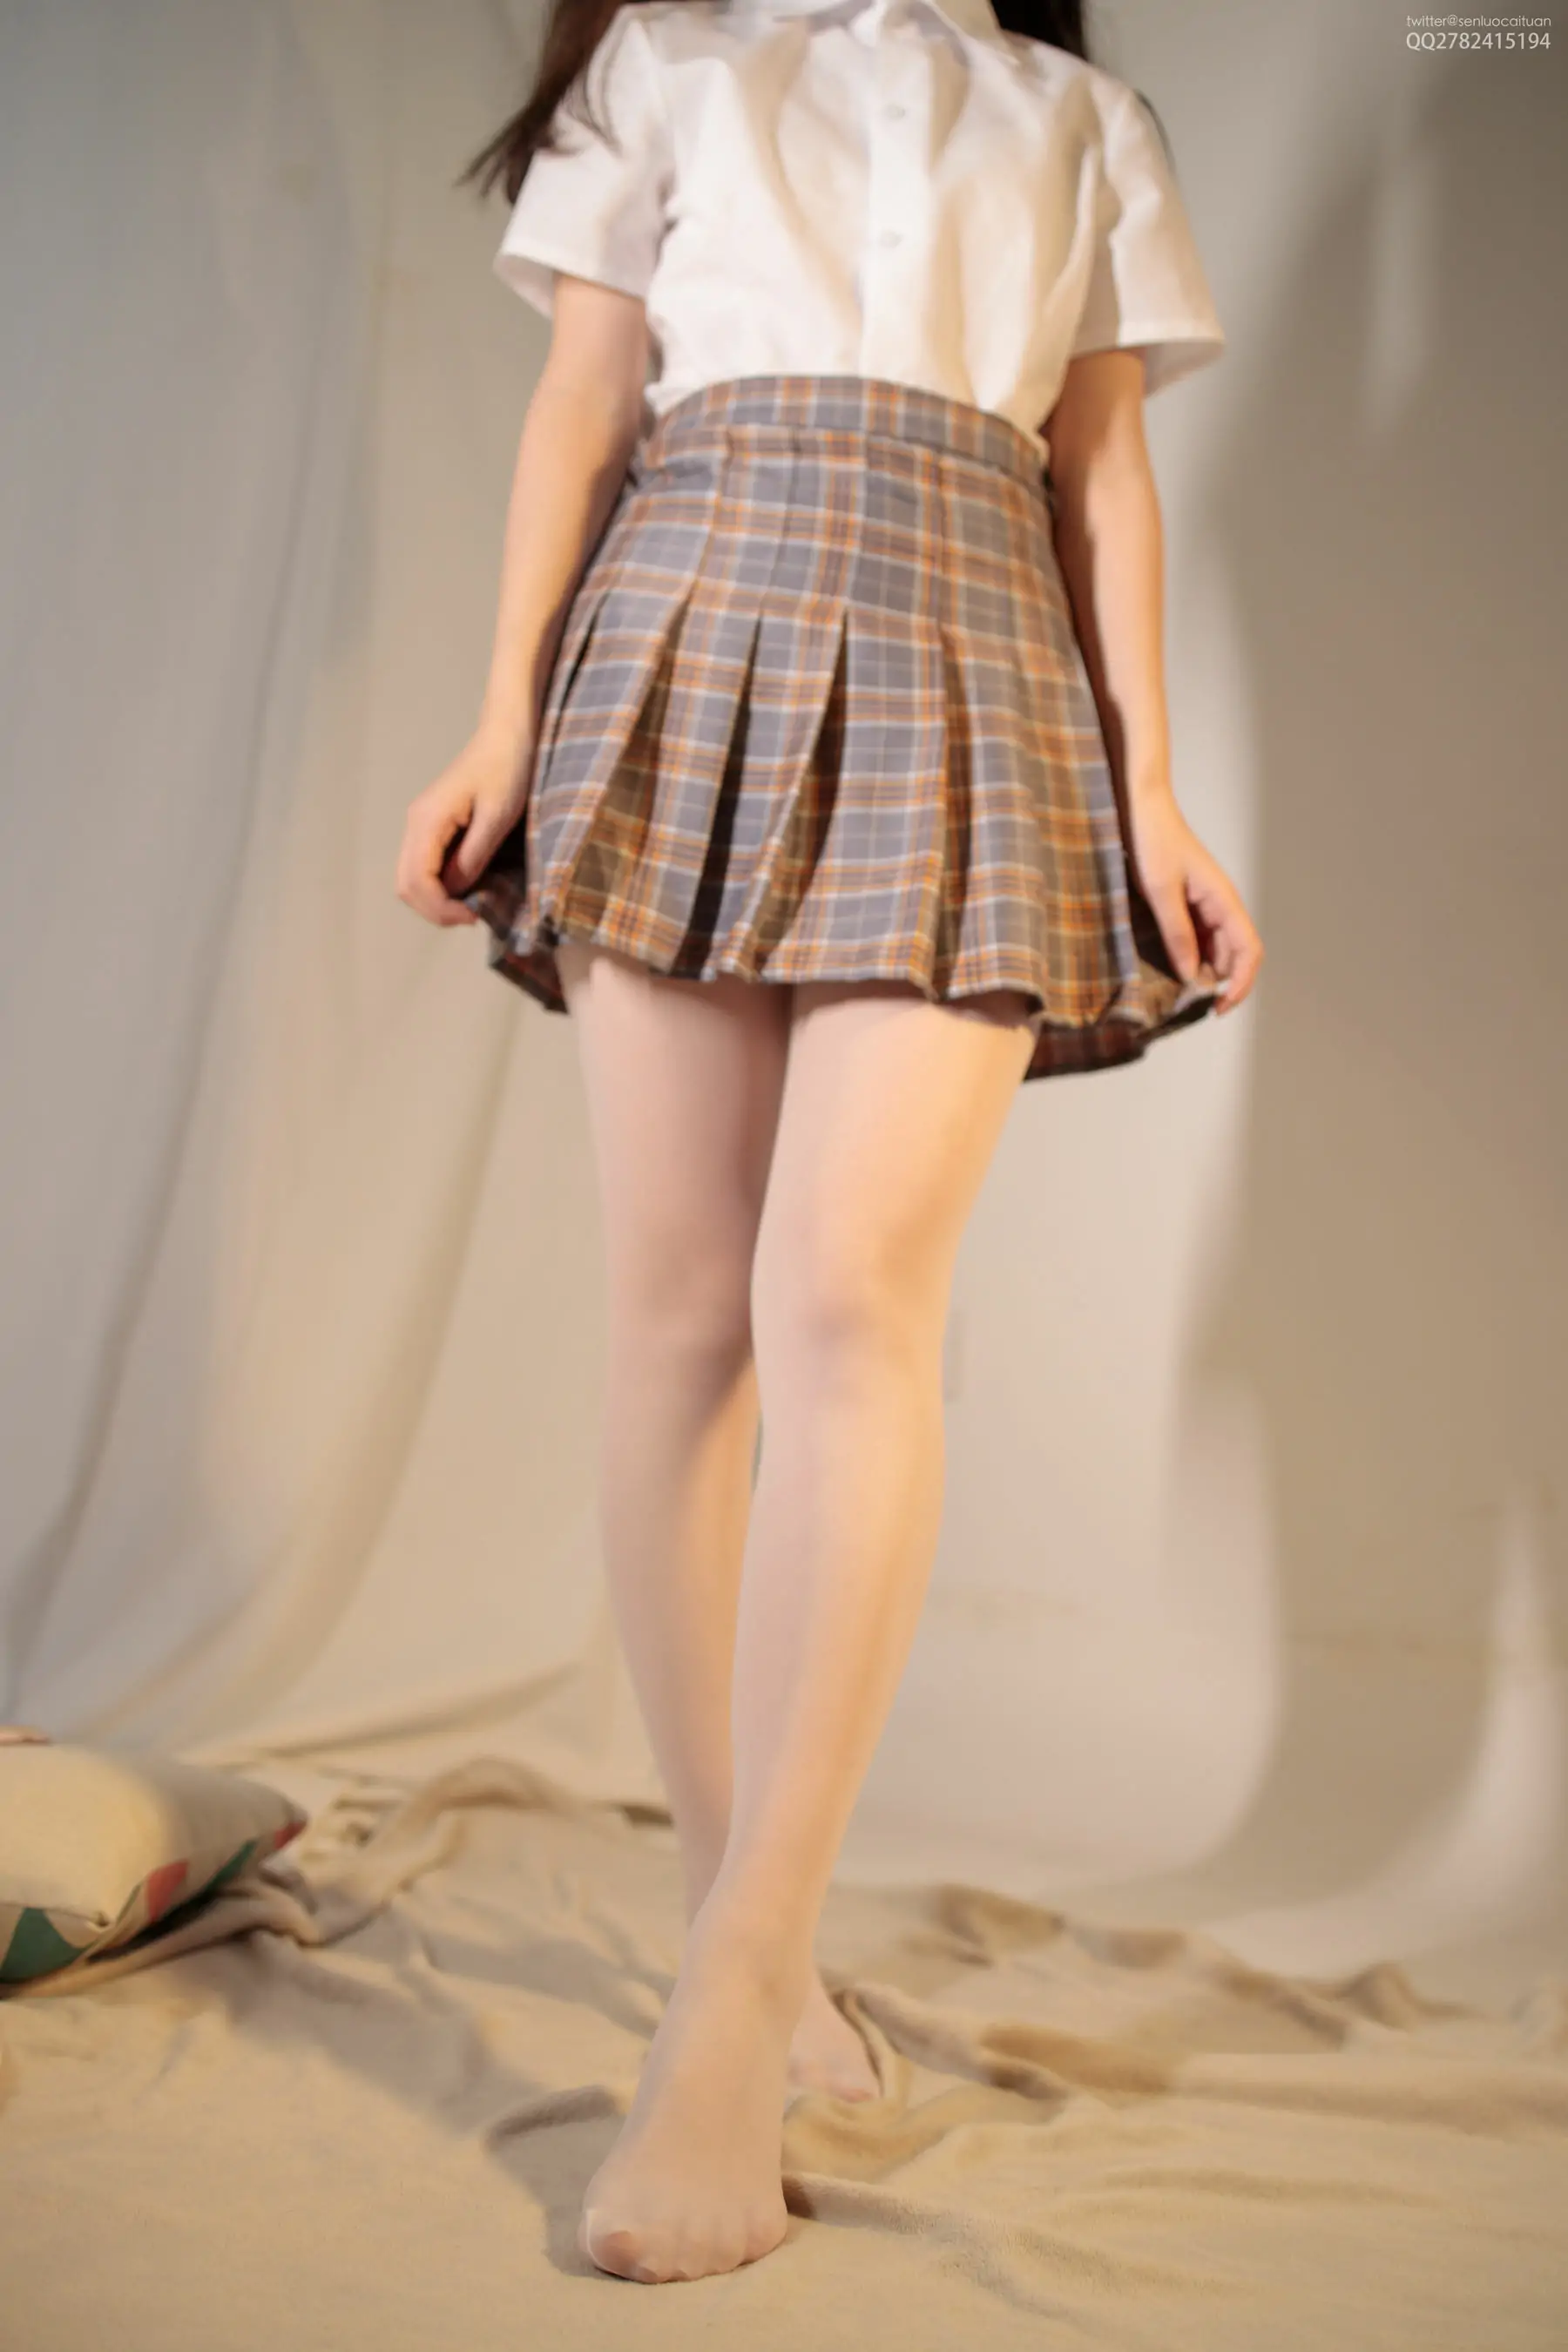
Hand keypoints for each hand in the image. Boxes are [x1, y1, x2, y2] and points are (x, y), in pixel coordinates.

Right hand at [395, 725, 535, 928]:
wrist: (507, 734)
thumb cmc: (508, 768)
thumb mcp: (497, 816)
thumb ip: (473, 857)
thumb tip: (455, 892)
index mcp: (427, 821)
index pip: (416, 882)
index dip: (440, 909)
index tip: (474, 918)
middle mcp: (415, 824)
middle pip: (405, 885)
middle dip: (435, 910)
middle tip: (473, 917)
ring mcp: (420, 825)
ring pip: (411, 878)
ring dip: (436, 900)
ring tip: (472, 906)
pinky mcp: (432, 826)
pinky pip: (425, 866)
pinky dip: (440, 885)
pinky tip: (468, 887)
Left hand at [1123, 788, 1263, 1015]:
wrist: (1141, 808)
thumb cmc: (1153, 841)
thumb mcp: (1161, 890)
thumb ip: (1178, 933)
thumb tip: (1192, 976)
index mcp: (1224, 900)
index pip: (1249, 951)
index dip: (1241, 984)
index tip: (1218, 1009)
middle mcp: (1221, 905)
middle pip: (1235, 955)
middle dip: (1219, 984)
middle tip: (1185, 1005)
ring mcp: (1206, 905)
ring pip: (1216, 949)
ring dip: (1203, 972)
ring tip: (1174, 991)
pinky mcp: (1189, 904)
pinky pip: (1198, 938)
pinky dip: (1189, 957)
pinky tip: (1168, 967)